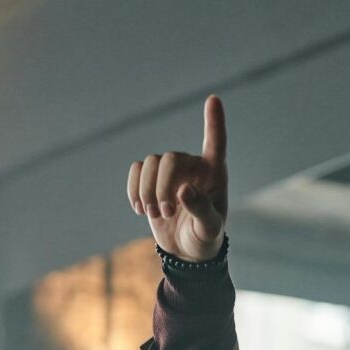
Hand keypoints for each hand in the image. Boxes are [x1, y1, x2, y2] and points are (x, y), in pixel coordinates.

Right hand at [128, 94, 227, 261]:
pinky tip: (141, 210)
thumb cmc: (205, 237)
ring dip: (147, 192)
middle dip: (162, 187)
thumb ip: (201, 210)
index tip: (213, 98)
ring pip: (149, 163)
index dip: (214, 121)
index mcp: (214, 173)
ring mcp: (171, 171)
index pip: (216, 142)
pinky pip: (136, 170)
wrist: (187, 250)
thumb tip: (184, 190)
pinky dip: (134, 190)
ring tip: (154, 216)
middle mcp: (192, 166)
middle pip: (169, 158)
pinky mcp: (151, 179)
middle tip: (167, 213)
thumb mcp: (209, 228)